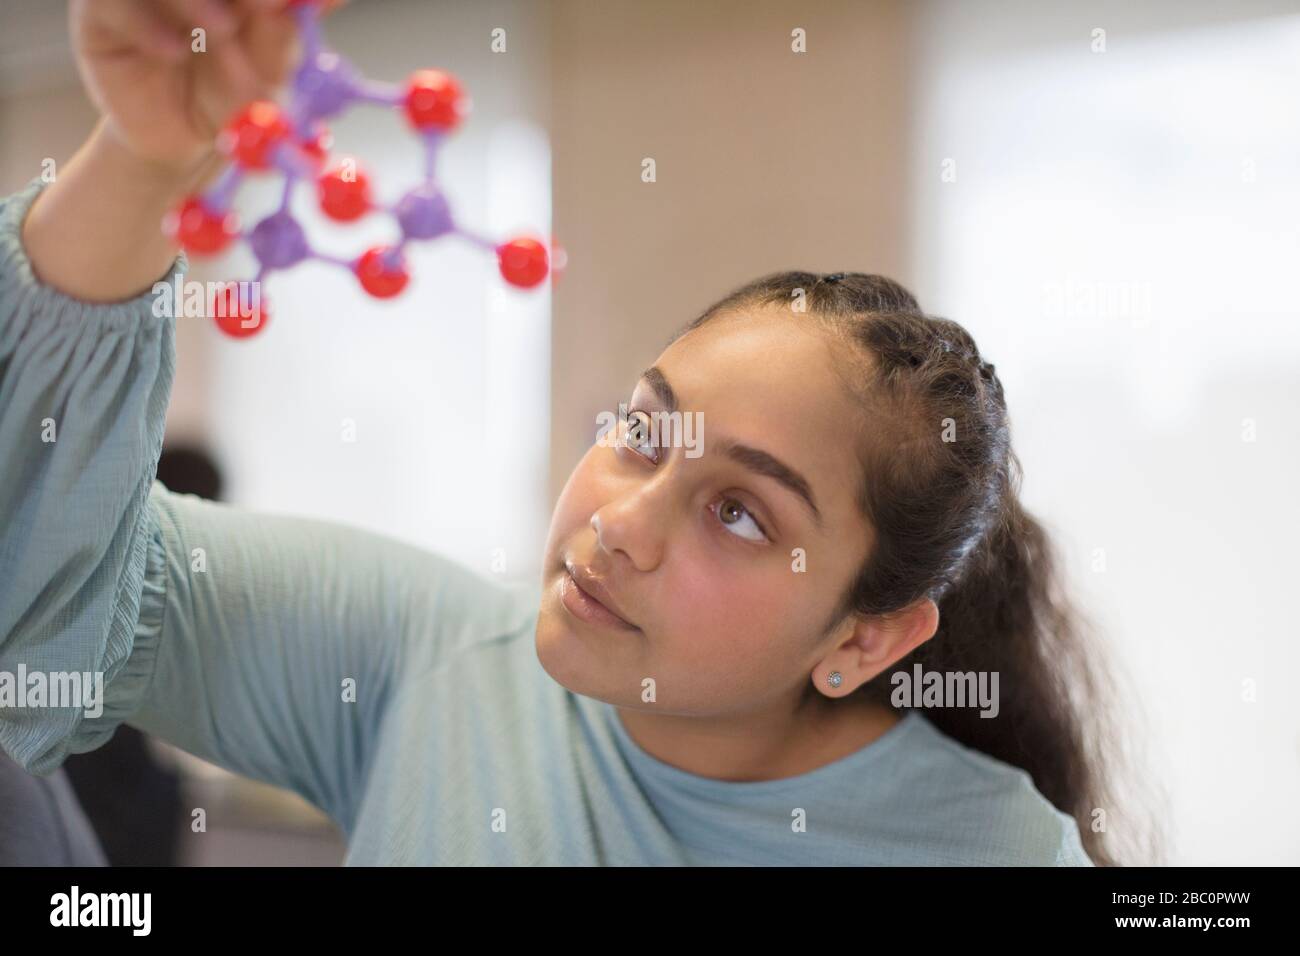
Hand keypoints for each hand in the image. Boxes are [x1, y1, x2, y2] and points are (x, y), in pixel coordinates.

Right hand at [69, 0, 339, 182]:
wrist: (186, 146)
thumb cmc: (232, 97)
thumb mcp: (271, 66)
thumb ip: (290, 27)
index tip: (287, 1)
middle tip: (268, 4)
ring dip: (193, 0)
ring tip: (224, 30)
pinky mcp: (99, 18)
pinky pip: (114, 7)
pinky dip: (148, 26)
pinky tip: (175, 51)